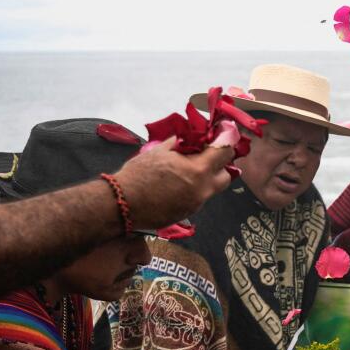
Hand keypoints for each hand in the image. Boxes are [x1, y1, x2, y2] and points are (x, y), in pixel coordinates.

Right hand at [114, 138, 234, 229]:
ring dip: (206, 178)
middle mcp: (203, 189)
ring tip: (188, 170)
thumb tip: (192, 136)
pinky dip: (194, 189)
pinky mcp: (189, 213)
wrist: (123, 203)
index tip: (220, 137)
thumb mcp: (159, 151)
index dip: (225, 142)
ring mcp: (197, 203)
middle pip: (226, 175)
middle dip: (219, 165)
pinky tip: (177, 184)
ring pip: (212, 188)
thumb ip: (180, 143)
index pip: (226, 153)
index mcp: (198, 170)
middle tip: (206, 156)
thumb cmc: (138, 174)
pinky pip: (199, 198)